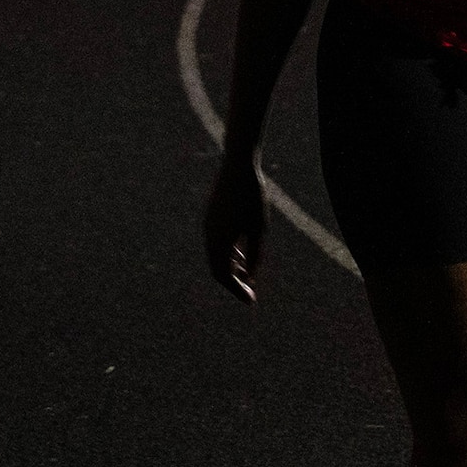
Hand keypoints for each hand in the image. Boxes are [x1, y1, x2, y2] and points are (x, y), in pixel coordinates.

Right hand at [204, 155, 266, 302]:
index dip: (237, 290)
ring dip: (231, 269)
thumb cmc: (252, 196)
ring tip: (248, 278)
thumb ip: (255, 253)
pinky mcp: (211, 217)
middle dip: (233, 283)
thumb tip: (252, 276)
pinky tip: (241, 256)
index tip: (250, 301)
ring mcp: (208, 226)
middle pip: (217, 269)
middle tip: (249, 294)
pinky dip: (228, 255)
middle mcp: (209, 236)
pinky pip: (217, 244)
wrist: (238, 166)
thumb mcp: (259, 228)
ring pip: (216, 256)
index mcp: (218, 241)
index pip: (223, 275)